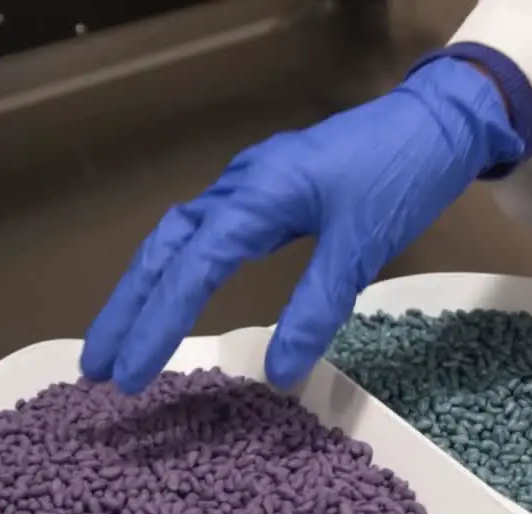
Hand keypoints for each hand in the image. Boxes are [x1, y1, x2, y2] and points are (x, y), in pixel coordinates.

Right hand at [81, 58, 523, 392]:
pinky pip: (203, 232)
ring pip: (177, 238)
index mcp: (257, 196)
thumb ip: (318, 306)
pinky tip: (173, 292)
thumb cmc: (401, 175)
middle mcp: (240, 187)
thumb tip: (277, 373)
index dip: (156, 325)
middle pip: (163, 249)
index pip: (191, 269)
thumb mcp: (362, 245)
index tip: (128, 376)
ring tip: (118, 338)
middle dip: (125, 308)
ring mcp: (250, 185)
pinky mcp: (266, 192)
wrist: (436, 120)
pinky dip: (177, 268)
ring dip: (144, 288)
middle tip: (94, 365)